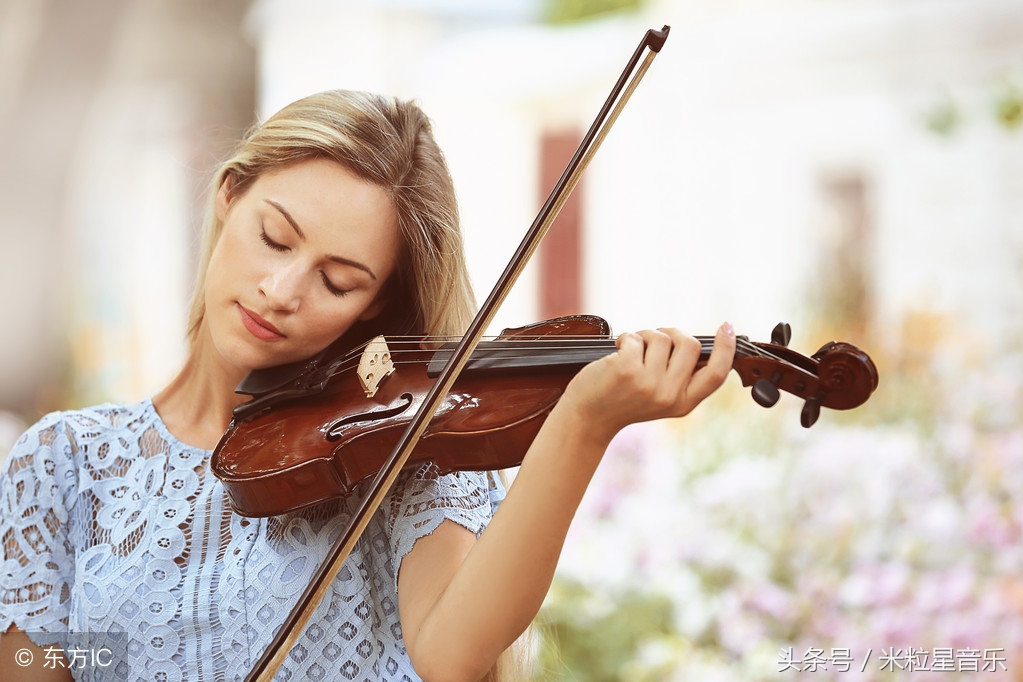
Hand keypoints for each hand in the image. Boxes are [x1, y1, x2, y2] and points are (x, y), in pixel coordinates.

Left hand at [562, 322, 735, 442]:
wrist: (587, 418)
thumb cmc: (622, 400)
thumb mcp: (659, 398)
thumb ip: (679, 377)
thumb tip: (695, 342)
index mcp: (683, 404)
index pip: (717, 374)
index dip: (726, 348)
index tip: (726, 327)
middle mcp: (669, 396)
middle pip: (690, 345)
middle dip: (672, 333)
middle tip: (653, 339)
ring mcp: (649, 383)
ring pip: (663, 337)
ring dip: (645, 336)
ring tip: (631, 351)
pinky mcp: (628, 370)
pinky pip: (637, 337)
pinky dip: (626, 338)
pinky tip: (616, 353)